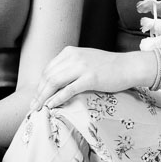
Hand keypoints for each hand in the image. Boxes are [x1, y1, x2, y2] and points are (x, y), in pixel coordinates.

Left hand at [33, 46, 149, 109]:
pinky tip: (51, 106)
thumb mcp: (85, 61)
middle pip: (48, 76)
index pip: (48, 69)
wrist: (129, 66)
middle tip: (32, 107)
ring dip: (44, 97)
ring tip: (38, 109)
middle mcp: (73, 57)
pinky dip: (57, 98)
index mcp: (69, 52)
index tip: (35, 97)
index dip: (39, 85)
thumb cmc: (108, 67)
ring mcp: (82, 67)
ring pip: (55, 82)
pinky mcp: (90, 78)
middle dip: (38, 93)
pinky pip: (68, 89)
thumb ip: (71, 67)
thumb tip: (56, 82)